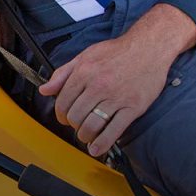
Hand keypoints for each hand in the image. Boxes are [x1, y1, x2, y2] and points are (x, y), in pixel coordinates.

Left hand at [38, 4, 195, 155]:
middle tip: (77, 125)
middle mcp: (98, 85)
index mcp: (85, 72)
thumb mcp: (86, 56)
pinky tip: (96, 148)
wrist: (149, 48)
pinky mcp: (132, 107)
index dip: (60, 114)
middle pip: (75, 116)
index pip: (63, 102)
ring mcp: (116, 98)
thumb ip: (63, 73)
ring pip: (91, 126)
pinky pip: (114, 131)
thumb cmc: (118, 52)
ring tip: (87, 135)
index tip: (64, 118)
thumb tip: (45, 89)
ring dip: (85, 136)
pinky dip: (102, 143)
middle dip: (73, 125)